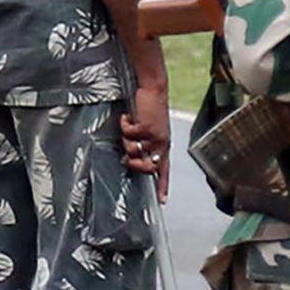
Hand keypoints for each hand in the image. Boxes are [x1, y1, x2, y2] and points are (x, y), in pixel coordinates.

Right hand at [121, 74, 170, 193]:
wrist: (154, 89)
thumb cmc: (150, 109)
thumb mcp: (150, 130)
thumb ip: (144, 144)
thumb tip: (130, 158)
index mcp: (164, 145)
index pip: (164, 170)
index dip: (162, 185)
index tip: (162, 200)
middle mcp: (161, 143)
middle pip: (146, 166)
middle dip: (133, 163)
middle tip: (127, 154)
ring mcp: (155, 136)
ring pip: (133, 150)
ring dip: (127, 138)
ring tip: (131, 124)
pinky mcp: (146, 127)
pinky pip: (128, 134)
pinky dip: (125, 124)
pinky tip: (129, 116)